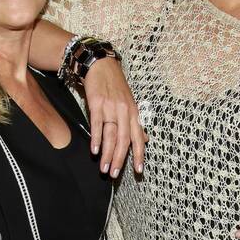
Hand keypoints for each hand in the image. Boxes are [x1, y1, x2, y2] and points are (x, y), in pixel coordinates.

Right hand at [83, 58, 146, 177]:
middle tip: (114, 174)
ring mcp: (111, 108)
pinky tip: (94, 150)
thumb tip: (145, 140)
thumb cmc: (116, 86)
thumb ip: (137, 123)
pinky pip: (97, 124)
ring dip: (107, 154)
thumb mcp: (131, 103)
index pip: (138, 138)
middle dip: (119, 159)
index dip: (139, 155)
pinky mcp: (97, 103)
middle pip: (124, 140)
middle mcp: (125, 112)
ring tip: (103, 168)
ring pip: (111, 135)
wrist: (102, 65)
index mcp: (134, 113)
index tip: (139, 170)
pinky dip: (95, 138)